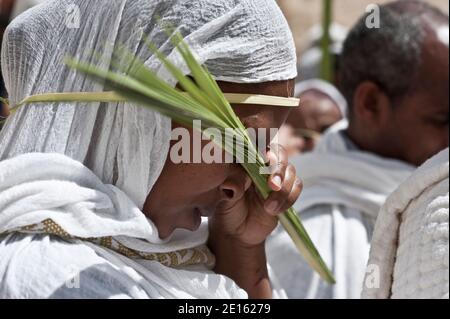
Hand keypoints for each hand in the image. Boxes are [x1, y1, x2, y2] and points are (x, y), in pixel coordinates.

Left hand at [208, 144, 302, 297]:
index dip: (263, 148)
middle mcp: (263, 165)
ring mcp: (275, 178)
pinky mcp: (286, 192)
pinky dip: (290, 198)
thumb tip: (233, 183)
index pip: (258, 144)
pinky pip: (296, 187)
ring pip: (291, 171)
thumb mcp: (224, 199)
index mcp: (246, 160)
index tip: (263, 158)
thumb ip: (230, 188)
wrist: (237, 233)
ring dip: (284, 189)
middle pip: (279, 154)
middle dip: (278, 169)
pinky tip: (274, 211)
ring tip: (269, 207)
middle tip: (272, 185)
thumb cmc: (226, 210)